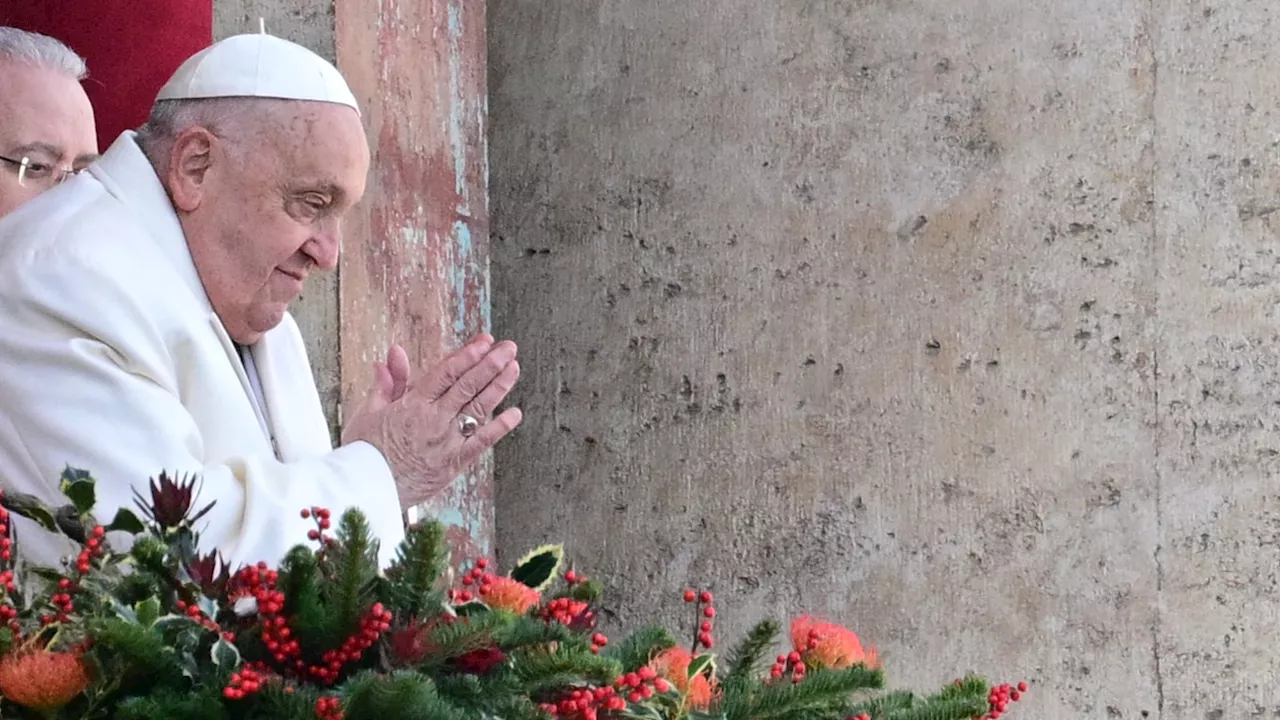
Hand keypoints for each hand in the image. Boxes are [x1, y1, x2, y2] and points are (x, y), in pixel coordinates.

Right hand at [342, 335, 522, 507]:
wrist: (365, 491)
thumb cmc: (364, 453)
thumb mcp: (369, 411)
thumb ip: (387, 382)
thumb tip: (393, 354)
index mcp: (412, 404)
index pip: (446, 373)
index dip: (467, 355)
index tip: (484, 342)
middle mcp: (433, 419)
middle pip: (467, 386)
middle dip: (490, 363)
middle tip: (508, 348)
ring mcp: (446, 441)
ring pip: (478, 408)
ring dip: (498, 387)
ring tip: (513, 368)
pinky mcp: (453, 463)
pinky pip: (481, 443)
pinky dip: (500, 428)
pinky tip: (515, 414)